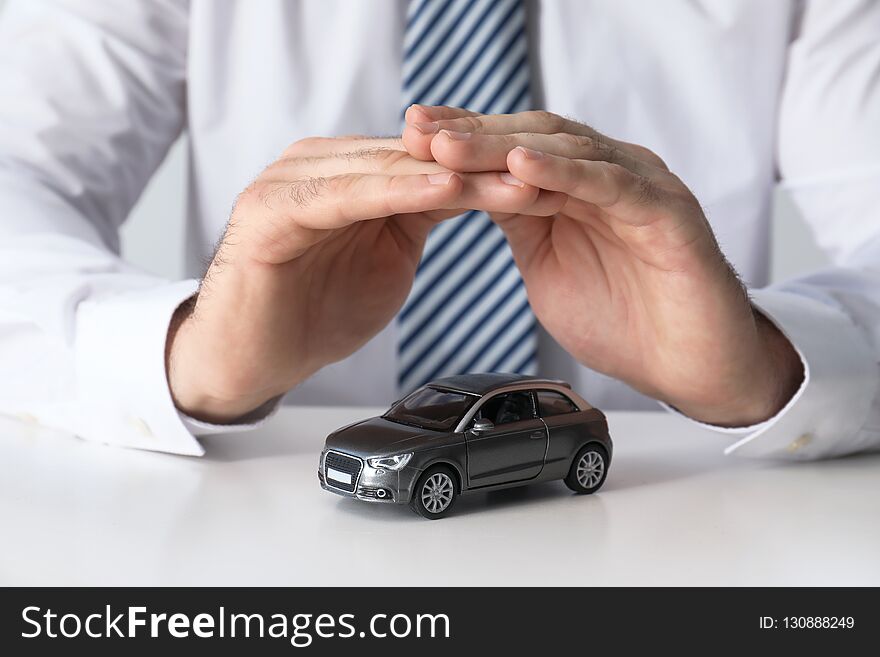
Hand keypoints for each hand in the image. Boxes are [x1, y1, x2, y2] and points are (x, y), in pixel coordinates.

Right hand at [166, 136, 545, 421]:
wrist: (250, 358)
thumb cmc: (313, 311)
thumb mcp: (386, 258)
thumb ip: (417, 218)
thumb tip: (469, 190)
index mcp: (347, 173)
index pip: (430, 161)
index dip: (491, 170)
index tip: (550, 181)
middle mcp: (320, 165)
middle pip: (416, 157)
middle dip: (484, 168)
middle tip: (547, 174)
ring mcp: (292, 181)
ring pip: (389, 168)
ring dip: (455, 174)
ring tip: (513, 179)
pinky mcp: (272, 208)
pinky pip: (346, 194)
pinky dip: (397, 191)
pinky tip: (444, 189)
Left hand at [403, 106, 802, 425]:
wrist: (688, 368)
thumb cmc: (623, 320)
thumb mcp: (545, 263)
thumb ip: (517, 222)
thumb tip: (469, 188)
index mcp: (579, 186)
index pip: (513, 147)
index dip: (462, 139)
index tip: (408, 136)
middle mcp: (609, 174)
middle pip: (533, 138)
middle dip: (471, 133)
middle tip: (417, 130)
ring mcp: (640, 187)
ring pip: (567, 150)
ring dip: (503, 147)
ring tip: (450, 145)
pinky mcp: (667, 212)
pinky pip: (610, 184)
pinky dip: (565, 173)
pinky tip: (520, 166)